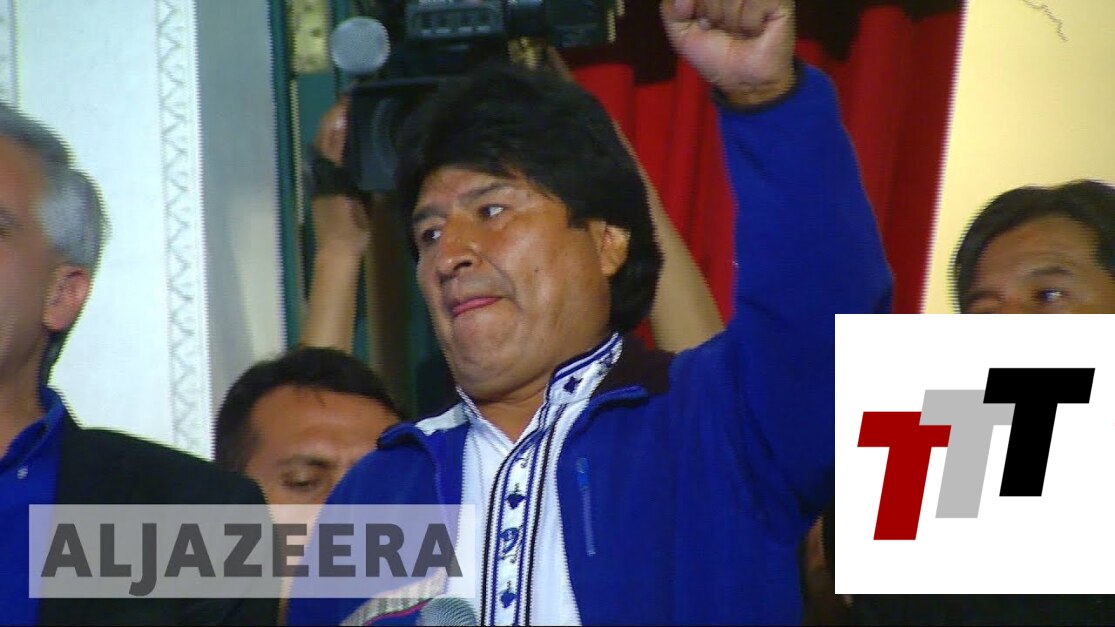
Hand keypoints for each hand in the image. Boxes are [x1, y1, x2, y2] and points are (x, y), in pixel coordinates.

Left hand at [311, 99, 373, 257]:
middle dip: (335, 115)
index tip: (351, 97)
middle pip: (324, 135)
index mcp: (329, 171)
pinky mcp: (323, 186)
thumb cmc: (351, 228)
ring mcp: (319, 179)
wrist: (336, 252)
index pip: (331, 134)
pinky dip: (334, 142)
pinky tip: (346, 140)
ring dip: (333, 127)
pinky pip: (326, 157)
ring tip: (351, 114)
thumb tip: (359, 139)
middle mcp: (320, 171)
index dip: (339, 114)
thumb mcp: (360, 198)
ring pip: (323, 145)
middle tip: (353, 100)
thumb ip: (357, 168)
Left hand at [660, 0, 795, 107]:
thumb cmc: (715, 54)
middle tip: (722, 28)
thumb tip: (684, 0)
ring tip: (739, 31)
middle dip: (711, 13)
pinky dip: (750, 23)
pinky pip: (755, 2)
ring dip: (731, 21)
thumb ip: (670, 9)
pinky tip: (755, 30)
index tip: (702, 23)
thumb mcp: (681, 34)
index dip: (696, 5)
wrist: (743, 80)